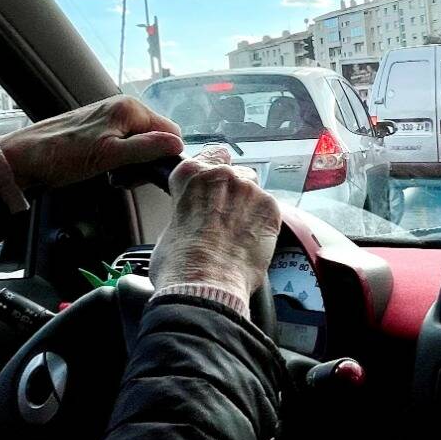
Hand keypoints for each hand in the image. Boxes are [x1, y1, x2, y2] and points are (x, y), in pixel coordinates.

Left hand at [0, 95, 182, 189]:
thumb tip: (177, 145)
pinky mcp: (100, 130)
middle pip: (156, 139)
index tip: (146, 173)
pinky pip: (124, 147)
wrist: (25, 158)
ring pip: (141, 145)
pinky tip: (104, 170)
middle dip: (147, 162)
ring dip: (132, 165)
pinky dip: (120, 162)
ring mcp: (110, 118)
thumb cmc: (62, 155)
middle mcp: (123, 108)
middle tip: (125, 176)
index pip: (170, 132)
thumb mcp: (109, 156)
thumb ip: (146, 149)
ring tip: (111, 174)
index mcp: (129, 108)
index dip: (164, 156)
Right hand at [149, 147, 281, 305]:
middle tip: (225, 220)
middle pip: (235, 173)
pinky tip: (251, 243)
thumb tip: (193, 220)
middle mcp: (221, 174)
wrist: (205, 283)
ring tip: (239, 236)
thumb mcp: (170, 228)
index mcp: (190, 174)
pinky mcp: (270, 208)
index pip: (208, 156)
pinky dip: (263, 223)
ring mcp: (249, 189)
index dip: (212, 174)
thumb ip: (187, 212)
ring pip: (254, 191)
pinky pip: (269, 210)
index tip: (212, 188)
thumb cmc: (180, 263)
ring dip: (249, 208)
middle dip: (232, 193)